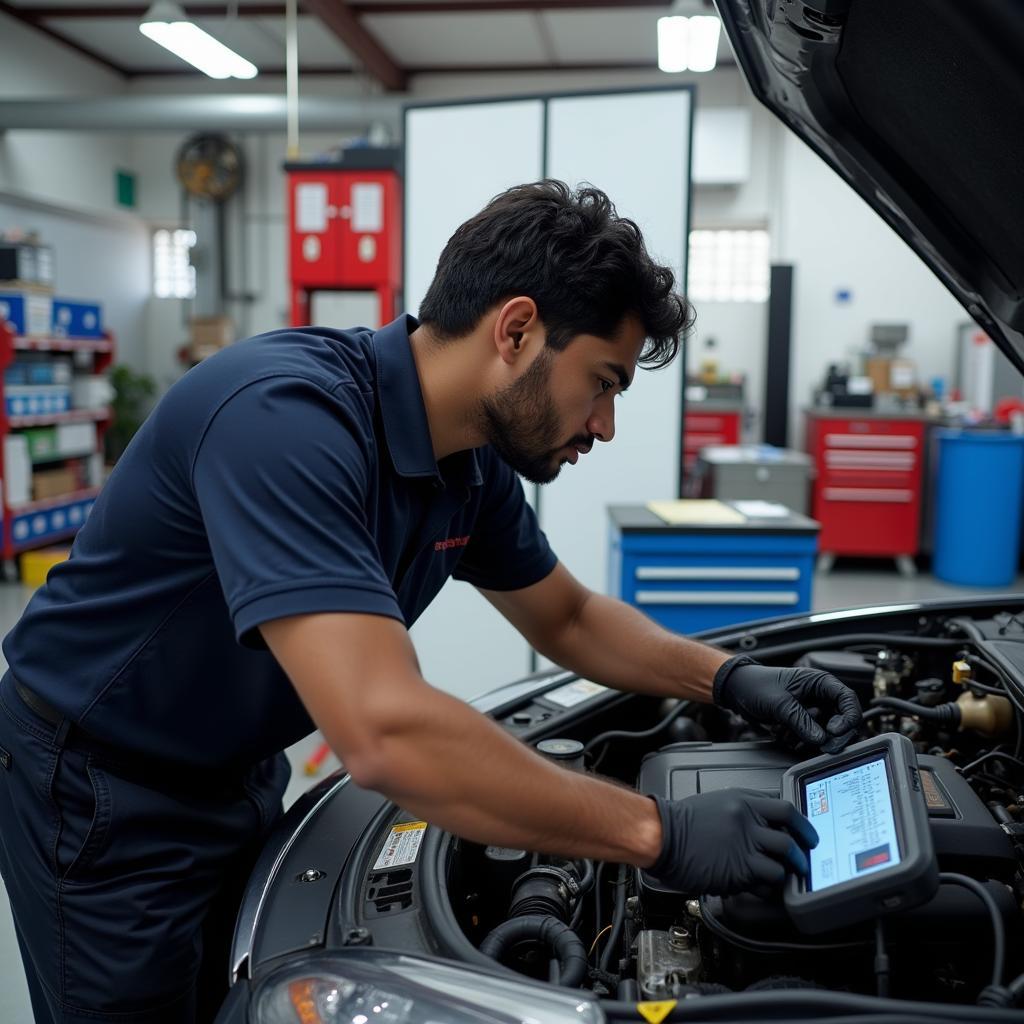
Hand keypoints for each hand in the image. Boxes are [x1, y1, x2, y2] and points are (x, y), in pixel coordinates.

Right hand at [648, 789, 817, 895]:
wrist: (661, 834)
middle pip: (790, 839)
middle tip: (802, 863)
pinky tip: (762, 887)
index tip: (809, 836)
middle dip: (801, 856)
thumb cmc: (682, 821)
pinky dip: (768, 887)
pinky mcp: (737, 870)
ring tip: (781, 877)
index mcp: (743, 801)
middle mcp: (747, 821)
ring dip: (785, 873)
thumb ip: (744, 809)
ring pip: (782, 862)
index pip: (787, 810)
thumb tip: (766, 822)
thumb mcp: (717, 801)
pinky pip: (766, 881)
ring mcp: (743, 845)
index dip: (804, 826)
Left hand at [713, 655, 861, 749]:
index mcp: (820, 682)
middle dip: (829, 735)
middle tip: (818, 744)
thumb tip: (821, 739)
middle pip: (842, 721)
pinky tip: (784, 735)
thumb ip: (801, 721)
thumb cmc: (756, 685)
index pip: (849, 700)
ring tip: (789, 734)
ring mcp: (812, 711)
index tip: (834, 731)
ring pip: (826, 733)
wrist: (737, 690)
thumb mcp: (779, 703)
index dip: (848, 718)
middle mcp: (820, 696)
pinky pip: (811, 738)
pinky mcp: (802, 722)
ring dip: (809, 739)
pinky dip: (800, 741)